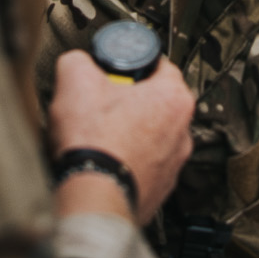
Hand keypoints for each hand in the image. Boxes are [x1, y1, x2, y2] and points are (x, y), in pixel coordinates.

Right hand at [48, 49, 194, 223]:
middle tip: (105, 102)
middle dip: (132, 101)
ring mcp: (174, 164)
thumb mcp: (75, 79)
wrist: (93, 197)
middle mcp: (183, 131)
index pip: (161, 66)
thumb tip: (77, 62)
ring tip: (102, 135)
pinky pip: (144, 166)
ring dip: (130, 133)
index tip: (118, 72)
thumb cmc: (94, 143)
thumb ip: (79, 60)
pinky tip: (105, 160)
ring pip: (152, 136)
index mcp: (174, 98)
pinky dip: (127, 161)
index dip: (135, 65)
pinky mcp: (160, 189)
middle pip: (157, 103)